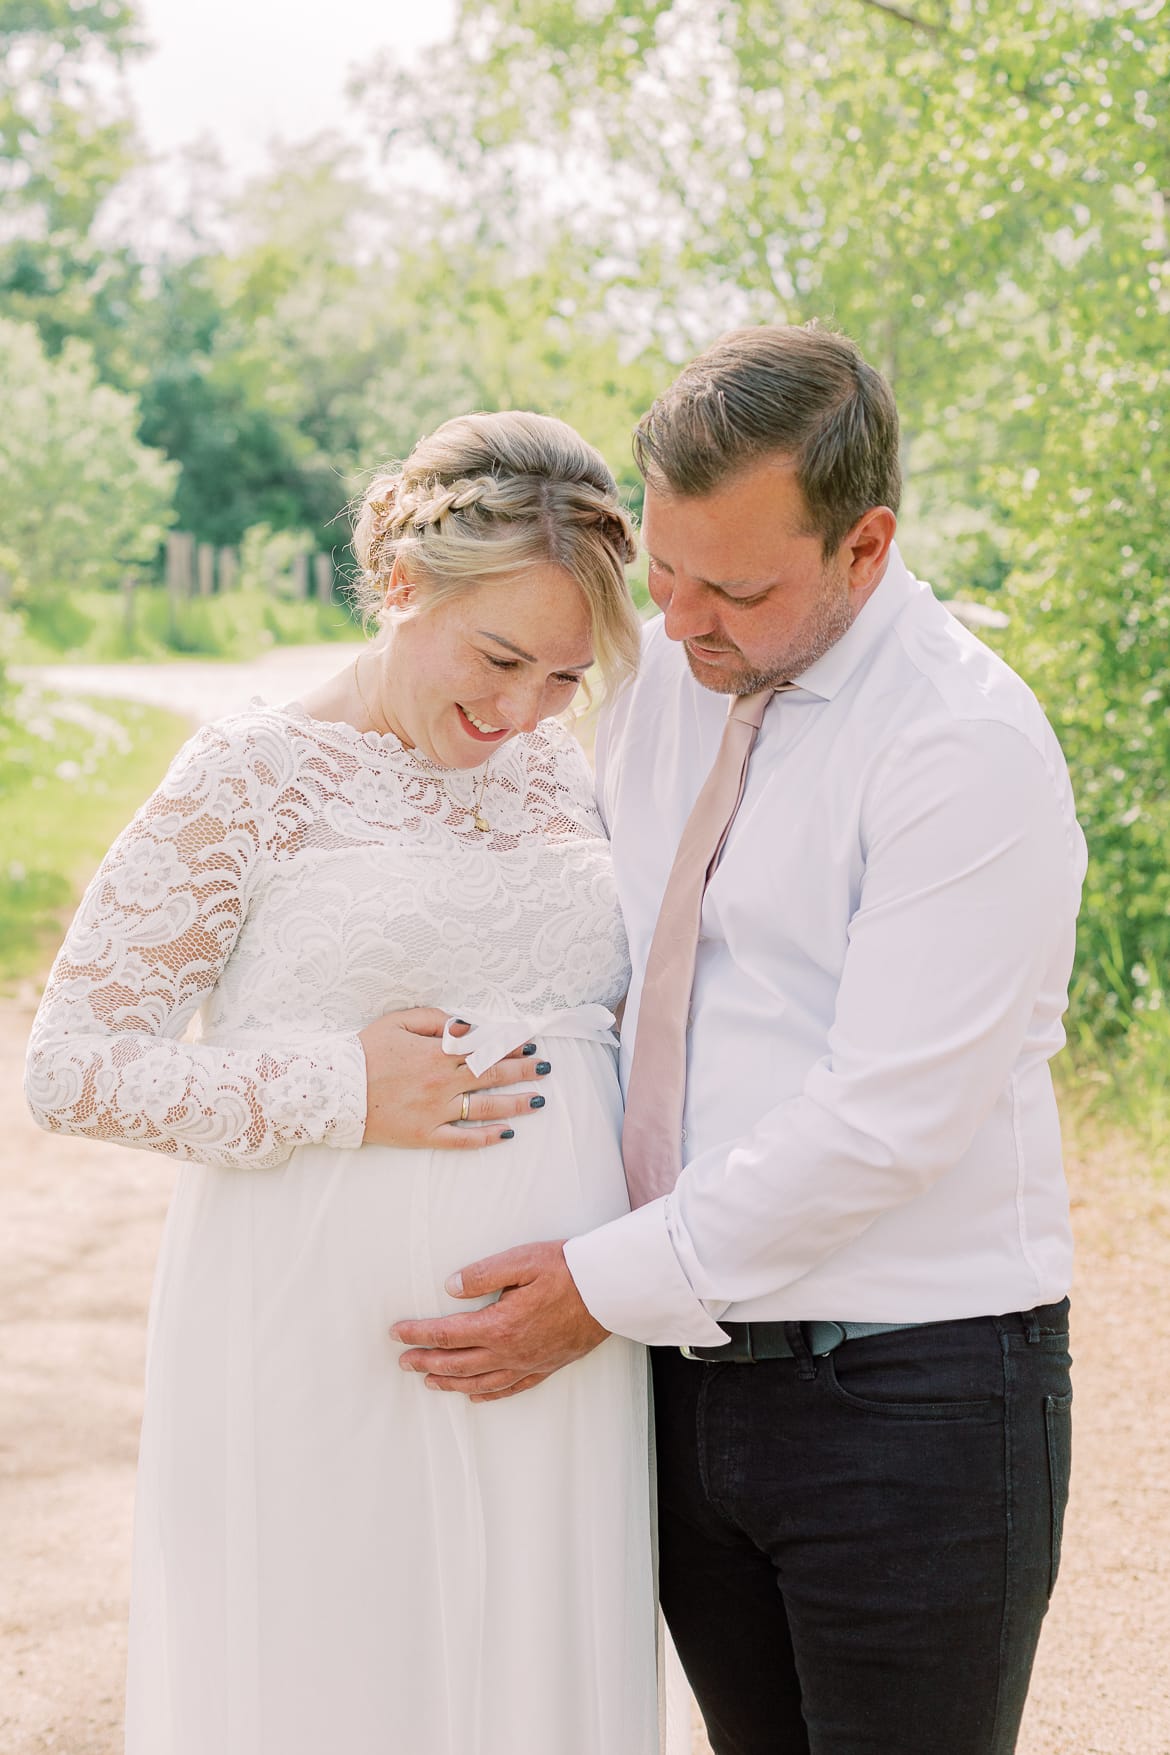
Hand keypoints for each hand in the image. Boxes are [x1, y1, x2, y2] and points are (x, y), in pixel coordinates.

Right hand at [358, 1009, 547, 1149]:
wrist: (333, 1090)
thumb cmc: (363, 1052)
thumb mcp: (397, 1022)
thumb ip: (435, 1020)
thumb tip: (465, 1024)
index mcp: (436, 1053)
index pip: (484, 1047)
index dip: (509, 1044)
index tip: (529, 1043)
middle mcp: (441, 1082)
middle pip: (491, 1075)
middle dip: (523, 1070)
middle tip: (545, 1068)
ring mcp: (435, 1111)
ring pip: (484, 1108)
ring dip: (514, 1103)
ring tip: (538, 1100)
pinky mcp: (424, 1134)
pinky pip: (461, 1140)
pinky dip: (485, 1138)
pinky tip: (506, 1134)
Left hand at [392, 1241, 608, 1401]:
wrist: (610, 1291)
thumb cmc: (568, 1270)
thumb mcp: (522, 1260)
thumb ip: (483, 1274)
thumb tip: (450, 1288)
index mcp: (499, 1324)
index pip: (447, 1334)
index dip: (418, 1334)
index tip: (396, 1333)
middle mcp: (510, 1351)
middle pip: (457, 1363)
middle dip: (425, 1362)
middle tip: (403, 1361)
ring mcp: (528, 1363)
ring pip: (479, 1382)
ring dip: (449, 1382)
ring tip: (428, 1381)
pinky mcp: (545, 1367)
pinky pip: (510, 1389)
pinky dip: (486, 1395)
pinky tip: (474, 1395)